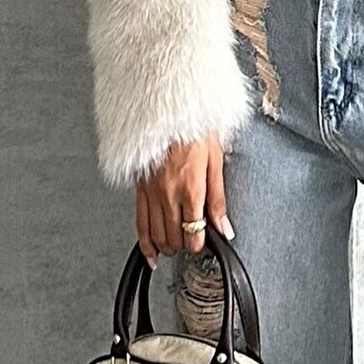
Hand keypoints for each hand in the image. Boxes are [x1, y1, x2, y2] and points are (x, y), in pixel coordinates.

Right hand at [136, 137, 234, 266]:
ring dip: (167, 246)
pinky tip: (151, 253)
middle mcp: (168, 194)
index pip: (194, 233)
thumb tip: (225, 227)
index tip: (204, 242)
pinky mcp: (139, 189)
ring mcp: (150, 193)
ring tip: (176, 247)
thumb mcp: (215, 161)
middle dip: (185, 246)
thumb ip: (218, 199)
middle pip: (174, 237)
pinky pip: (139, 223)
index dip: (200, 244)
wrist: (167, 109)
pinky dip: (145, 243)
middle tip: (193, 243)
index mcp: (190, 188)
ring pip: (156, 235)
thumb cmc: (193, 129)